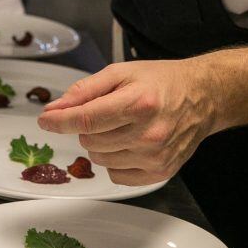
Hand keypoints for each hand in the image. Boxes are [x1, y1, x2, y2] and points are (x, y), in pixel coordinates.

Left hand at [37, 59, 216, 184]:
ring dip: (99, 143)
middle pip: (90, 140)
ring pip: (100, 159)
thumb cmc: (160, 81)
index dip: (59, 121)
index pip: (87, 119)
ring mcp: (156, 157)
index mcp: (138, 103)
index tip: (45, 119)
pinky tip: (128, 143)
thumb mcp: (121, 72)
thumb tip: (56, 108)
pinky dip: (113, 160)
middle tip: (105, 111)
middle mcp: (149, 134)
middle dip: (86, 126)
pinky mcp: (160, 173)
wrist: (201, 97)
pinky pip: (116, 175)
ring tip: (120, 125)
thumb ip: (85, 90)